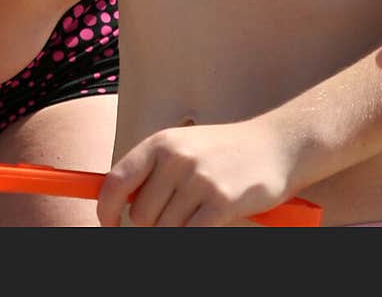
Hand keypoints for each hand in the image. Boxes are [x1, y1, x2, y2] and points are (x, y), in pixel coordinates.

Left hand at [96, 118, 293, 226]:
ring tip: (197, 215)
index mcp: (160, 143)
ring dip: (177, 232)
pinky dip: (192, 238)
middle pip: (141, 215)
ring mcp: (199, 180)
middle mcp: (176, 158)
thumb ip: (153, 171)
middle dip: (152, 226)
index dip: (106, 209)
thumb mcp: (183, 147)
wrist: (275, 145)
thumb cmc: (223, 152)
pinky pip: (191, 236)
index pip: (116, 180)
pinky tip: (205, 227)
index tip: (109, 225)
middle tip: (175, 217)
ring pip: (165, 230)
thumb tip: (120, 204)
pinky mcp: (222, 202)